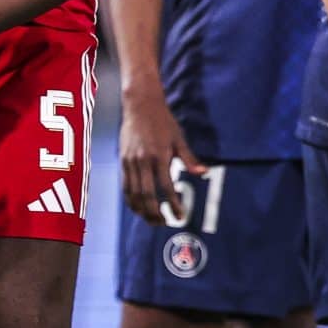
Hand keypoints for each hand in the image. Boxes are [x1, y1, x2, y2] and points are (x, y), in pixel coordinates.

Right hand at [119, 91, 204, 219]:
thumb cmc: (163, 121)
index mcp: (159, 156)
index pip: (166, 187)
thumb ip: (189, 159)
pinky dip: (131, 200)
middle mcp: (143, 161)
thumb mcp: (179, 138)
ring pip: (133, 193)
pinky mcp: (123, 161)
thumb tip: (204, 173)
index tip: (179, 216)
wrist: (140, 105)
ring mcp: (130, 162)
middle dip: (155, 212)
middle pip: (146, 195)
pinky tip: (138, 207)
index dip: (173, 204)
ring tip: (151, 219)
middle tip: (163, 222)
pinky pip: (125, 186)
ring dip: (141, 210)